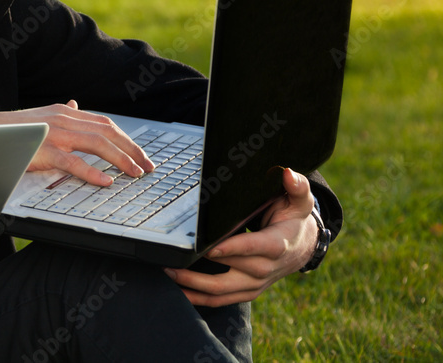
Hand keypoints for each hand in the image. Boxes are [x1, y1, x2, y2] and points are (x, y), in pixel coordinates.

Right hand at [0, 100, 153, 183]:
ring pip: (97, 144)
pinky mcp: (43, 150)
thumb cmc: (10, 131)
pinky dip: (93, 172)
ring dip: (121, 159)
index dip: (126, 139)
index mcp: (63, 112)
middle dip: (132, 150)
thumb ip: (60, 114)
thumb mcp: (39, 117)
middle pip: (108, 132)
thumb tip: (75, 105)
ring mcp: (54, 134)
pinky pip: (73, 162)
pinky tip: (106, 182)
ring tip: (135, 173)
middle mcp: (63, 119)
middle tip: (147, 167)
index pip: (104, 124)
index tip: (140, 155)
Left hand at [164, 167, 318, 306]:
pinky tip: (179, 292)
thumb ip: (296, 186)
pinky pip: (221, 300)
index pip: (255, 248)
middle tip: (176, 260)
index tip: (211, 247)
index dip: (234, 248)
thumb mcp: (299, 200)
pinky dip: (199, 299)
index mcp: (278, 244)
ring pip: (223, 291)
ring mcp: (257, 283)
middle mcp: (267, 268)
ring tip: (170, 273)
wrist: (303, 246)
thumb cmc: (293, 218)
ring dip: (195, 286)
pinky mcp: (247, 291)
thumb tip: (289, 174)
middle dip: (204, 268)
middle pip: (234, 272)